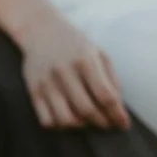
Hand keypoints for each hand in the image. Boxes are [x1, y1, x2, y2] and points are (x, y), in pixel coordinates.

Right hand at [14, 9, 129, 130]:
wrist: (39, 30)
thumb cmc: (74, 43)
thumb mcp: (98, 53)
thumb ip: (110, 79)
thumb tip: (117, 107)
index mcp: (85, 61)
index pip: (105, 96)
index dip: (117, 114)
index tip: (123, 125)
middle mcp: (64, 72)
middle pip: (86, 110)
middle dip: (101, 122)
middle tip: (107, 124)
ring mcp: (46, 83)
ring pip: (65, 119)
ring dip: (80, 126)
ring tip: (86, 121)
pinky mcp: (33, 90)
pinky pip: (46, 119)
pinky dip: (59, 125)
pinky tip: (66, 118)